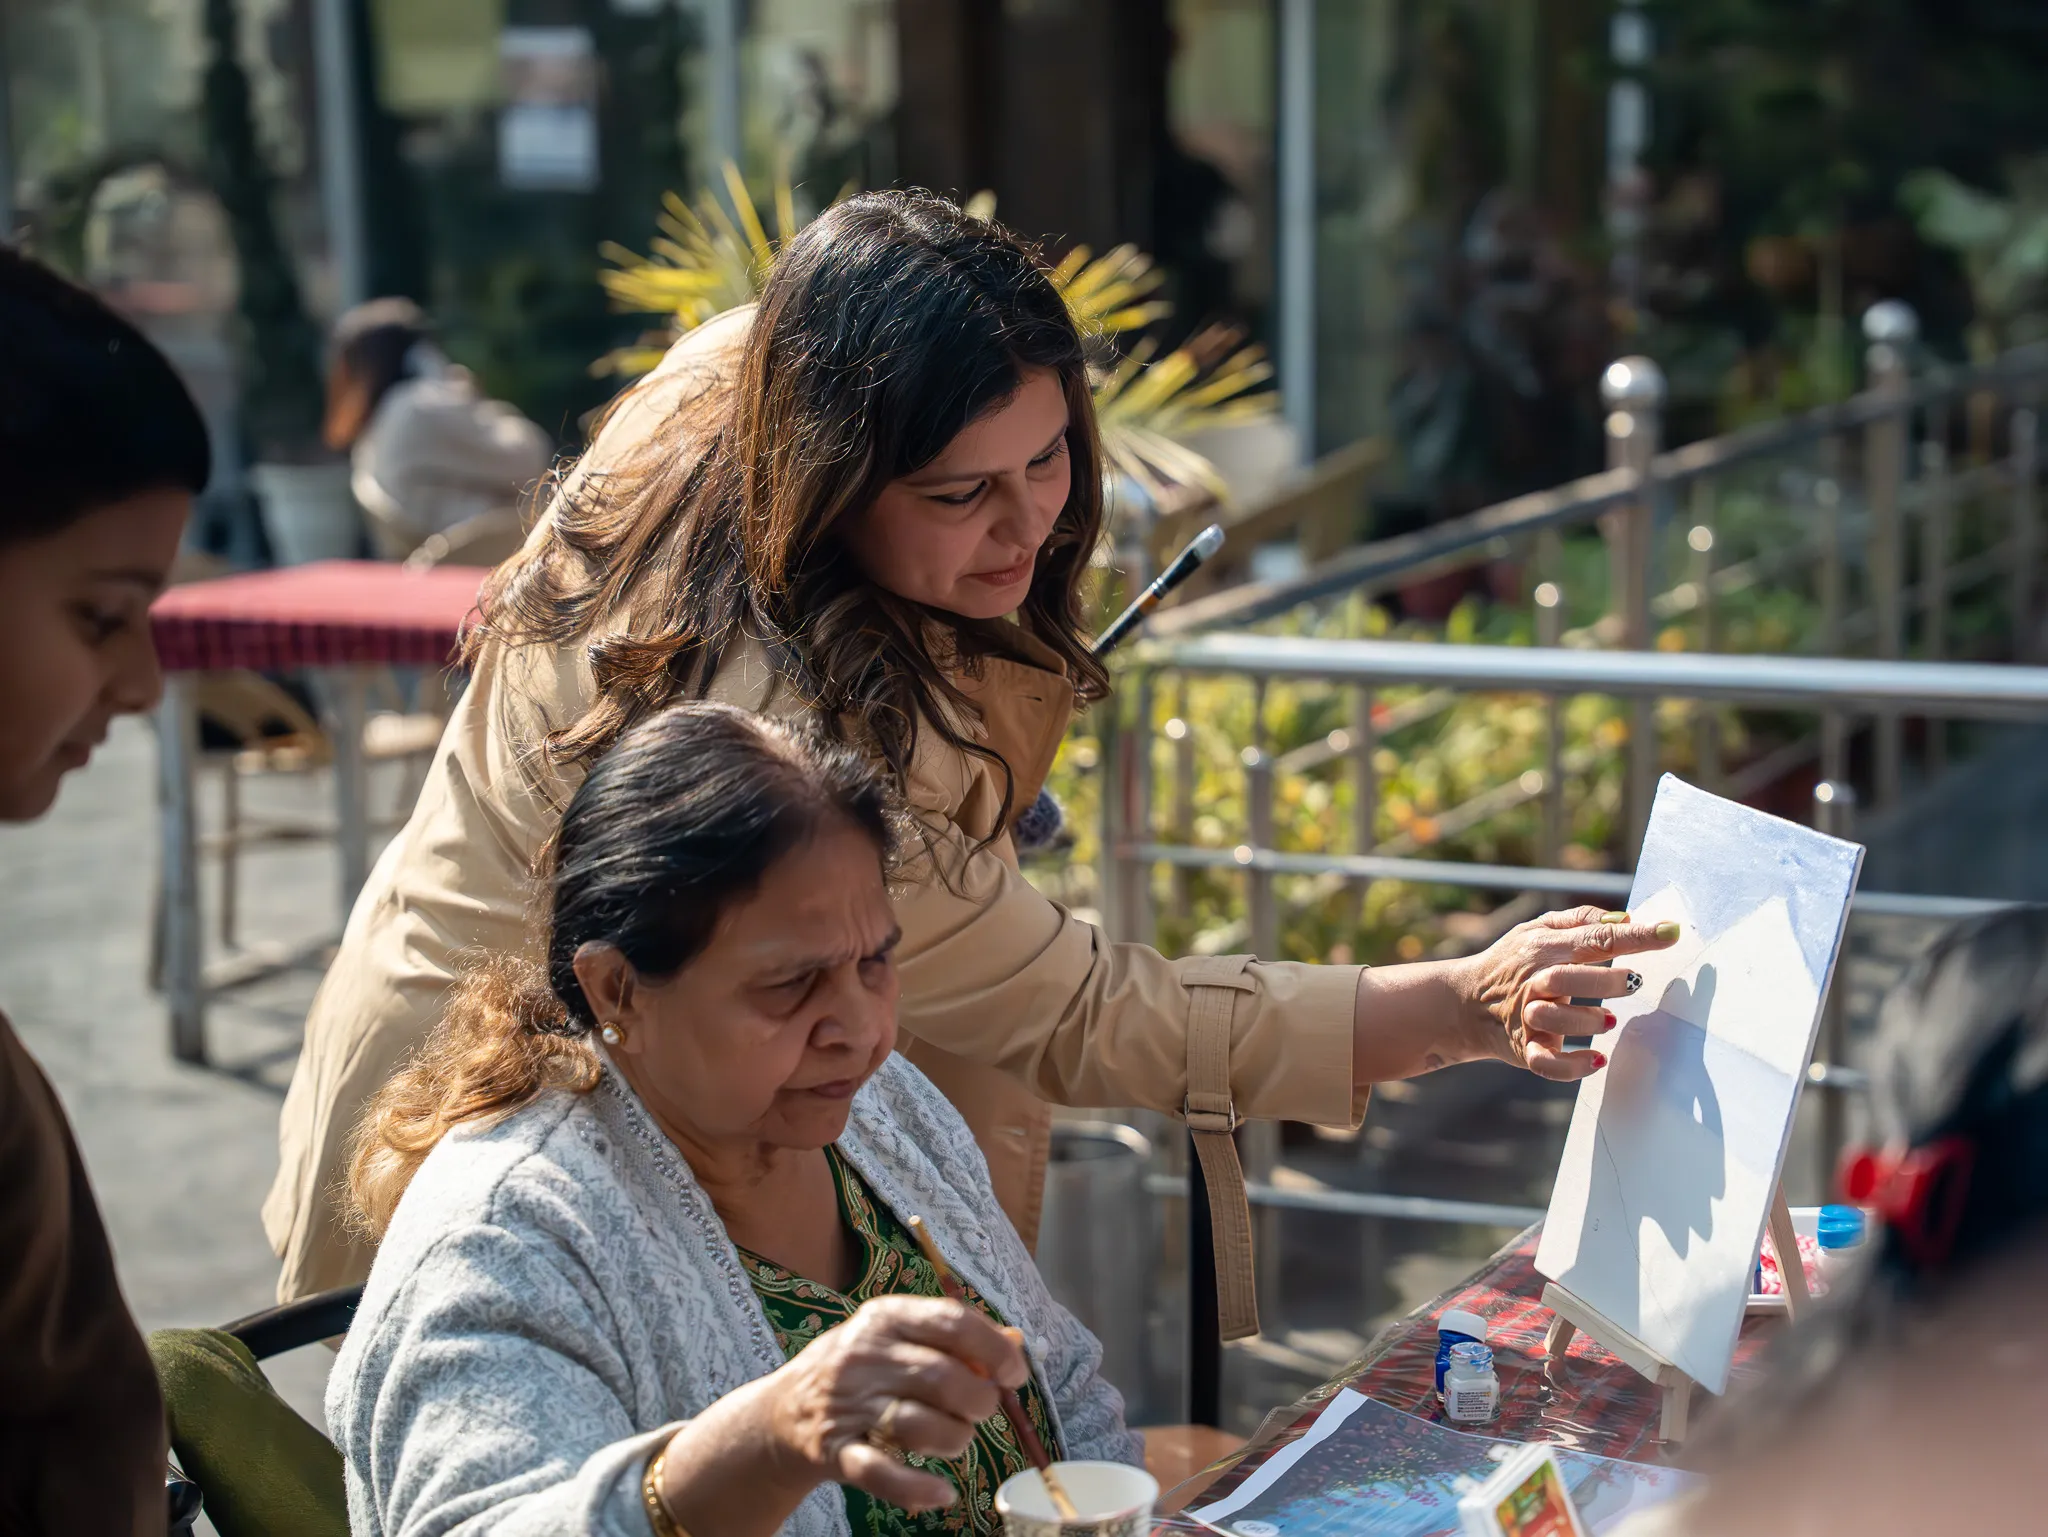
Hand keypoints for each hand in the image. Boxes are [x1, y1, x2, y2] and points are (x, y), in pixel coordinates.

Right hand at [765, 1295, 1028, 1513]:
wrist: (782, 1412)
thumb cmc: (860, 1369)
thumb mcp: (899, 1336)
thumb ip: (955, 1337)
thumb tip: (1017, 1341)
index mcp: (886, 1317)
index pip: (952, 1321)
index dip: (994, 1350)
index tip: (1014, 1374)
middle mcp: (865, 1355)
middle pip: (943, 1377)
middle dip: (979, 1401)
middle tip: (981, 1411)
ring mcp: (849, 1404)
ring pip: (919, 1425)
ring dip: (956, 1439)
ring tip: (956, 1439)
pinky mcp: (836, 1451)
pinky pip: (881, 1473)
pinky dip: (917, 1488)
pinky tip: (941, 1493)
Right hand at [1456, 906, 1679, 1081]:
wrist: (1465, 1004)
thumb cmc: (1514, 962)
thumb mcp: (1537, 929)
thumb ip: (1581, 921)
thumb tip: (1627, 919)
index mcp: (1544, 948)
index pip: (1593, 938)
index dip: (1634, 936)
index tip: (1670, 933)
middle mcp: (1534, 981)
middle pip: (1566, 976)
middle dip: (1604, 979)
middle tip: (1637, 981)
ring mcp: (1527, 1017)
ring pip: (1553, 1019)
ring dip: (1586, 1021)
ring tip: (1610, 1021)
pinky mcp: (1525, 1049)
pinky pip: (1546, 1062)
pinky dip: (1572, 1065)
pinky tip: (1597, 1059)